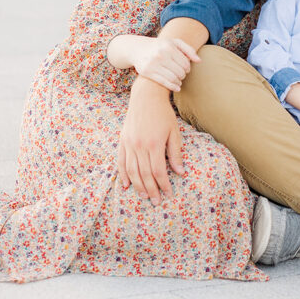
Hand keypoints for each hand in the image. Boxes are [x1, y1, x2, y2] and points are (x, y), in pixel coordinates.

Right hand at [117, 78, 183, 204]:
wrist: (146, 97)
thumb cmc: (163, 114)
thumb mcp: (174, 132)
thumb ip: (175, 153)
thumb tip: (179, 172)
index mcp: (154, 144)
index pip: (158, 172)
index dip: (163, 185)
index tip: (168, 194)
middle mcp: (139, 146)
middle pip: (144, 175)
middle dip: (151, 190)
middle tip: (156, 202)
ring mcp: (129, 144)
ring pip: (131, 171)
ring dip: (137, 186)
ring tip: (144, 196)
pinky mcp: (122, 141)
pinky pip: (121, 162)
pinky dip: (122, 175)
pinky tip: (125, 185)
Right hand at [129, 36, 199, 91]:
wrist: (138, 48)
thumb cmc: (160, 46)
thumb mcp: (174, 42)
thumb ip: (188, 50)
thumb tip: (199, 61)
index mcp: (169, 47)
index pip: (185, 63)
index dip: (188, 68)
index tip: (186, 69)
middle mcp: (161, 55)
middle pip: (180, 71)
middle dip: (183, 75)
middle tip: (182, 75)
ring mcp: (153, 64)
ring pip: (172, 78)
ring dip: (179, 82)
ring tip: (179, 81)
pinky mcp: (147, 72)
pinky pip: (163, 82)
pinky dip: (173, 87)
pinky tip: (177, 88)